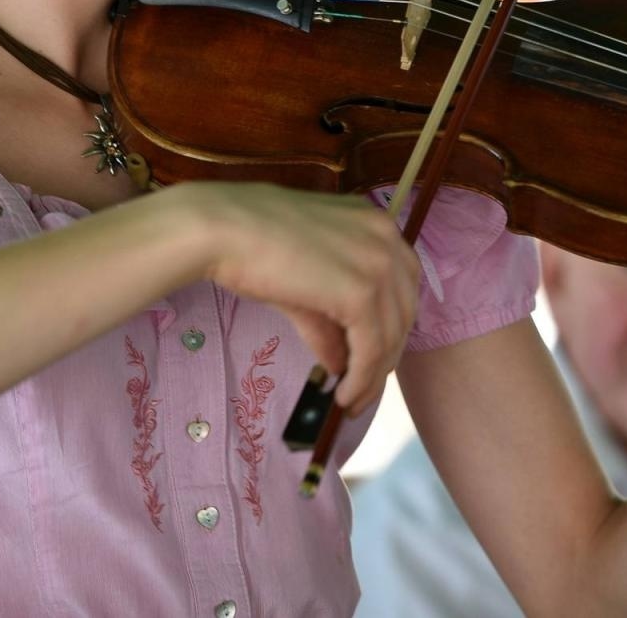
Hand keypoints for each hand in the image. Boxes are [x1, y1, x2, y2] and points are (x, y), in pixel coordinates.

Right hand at [177, 181, 421, 415]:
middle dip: (386, 356)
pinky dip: (361, 379)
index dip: (391, 326)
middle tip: (363, 389)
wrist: (222, 230)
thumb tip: (340, 364)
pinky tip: (342, 397)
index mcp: (375, 224)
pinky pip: (371, 349)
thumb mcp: (303, 282)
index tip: (373, 358)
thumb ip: (329, 320)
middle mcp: (387, 238)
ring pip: (391, 336)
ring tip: (350, 402)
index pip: (402, 285)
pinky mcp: (361, 293)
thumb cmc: (250, 244)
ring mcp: (378, 264)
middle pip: (404, 312)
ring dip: (373, 376)